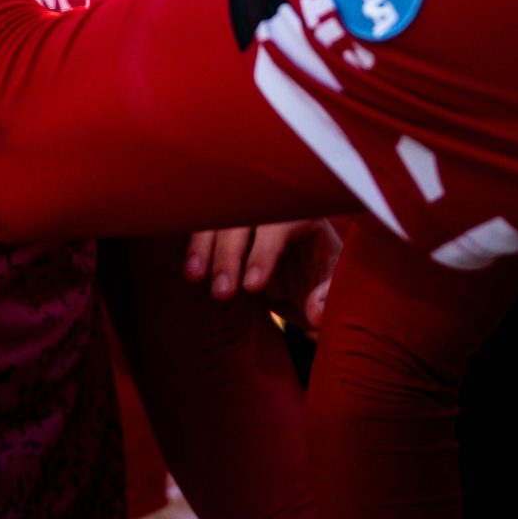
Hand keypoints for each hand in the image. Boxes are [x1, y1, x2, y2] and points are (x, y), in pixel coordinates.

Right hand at [183, 218, 342, 329]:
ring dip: (203, 245)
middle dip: (229, 255)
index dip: (264, 253)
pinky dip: (192, 240)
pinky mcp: (221, 218)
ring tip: (193, 278)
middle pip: (243, 218)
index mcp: (302, 216)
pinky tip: (186, 265)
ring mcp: (242, 208)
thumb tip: (316, 313)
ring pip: (216, 216)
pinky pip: (201, 221)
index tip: (251, 287)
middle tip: (221, 294)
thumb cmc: (317, 274)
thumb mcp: (331, 285)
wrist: (297, 268)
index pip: (280, 226)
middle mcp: (270, 205)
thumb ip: (328, 297)